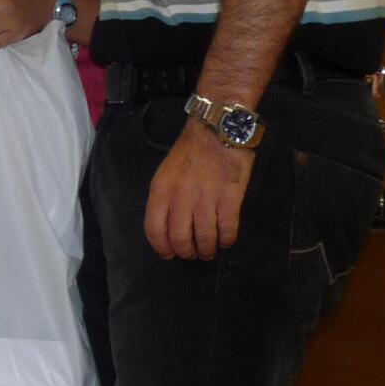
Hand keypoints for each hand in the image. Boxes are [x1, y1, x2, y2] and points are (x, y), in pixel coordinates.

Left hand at [145, 121, 254, 260]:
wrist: (217, 131)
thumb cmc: (190, 152)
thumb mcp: (165, 173)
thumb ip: (164, 199)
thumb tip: (168, 227)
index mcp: (161, 191)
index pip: (155, 230)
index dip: (162, 248)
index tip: (169, 254)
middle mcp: (181, 198)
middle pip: (180, 240)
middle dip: (187, 252)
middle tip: (193, 253)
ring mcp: (206, 200)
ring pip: (205, 239)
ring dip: (207, 250)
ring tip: (210, 250)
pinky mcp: (230, 199)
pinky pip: (227, 230)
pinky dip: (227, 240)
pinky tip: (226, 239)